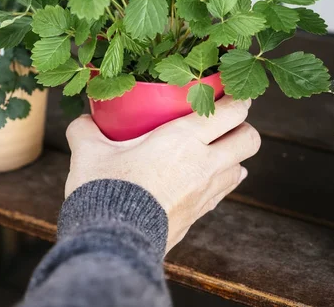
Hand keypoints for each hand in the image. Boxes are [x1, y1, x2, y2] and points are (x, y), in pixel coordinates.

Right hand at [64, 96, 260, 252]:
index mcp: (184, 140)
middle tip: (223, 120)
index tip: (231, 92)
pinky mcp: (199, 215)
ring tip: (210, 150)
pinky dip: (217, 180)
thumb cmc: (105, 190)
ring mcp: (206, 193)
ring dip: (231, 156)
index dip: (237, 98)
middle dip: (242, 127)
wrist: (112, 242)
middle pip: (250, 139)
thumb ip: (85, 130)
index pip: (232, 112)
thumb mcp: (89, 152)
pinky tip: (198, 178)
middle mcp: (205, 165)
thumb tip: (84, 120)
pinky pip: (222, 192)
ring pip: (241, 168)